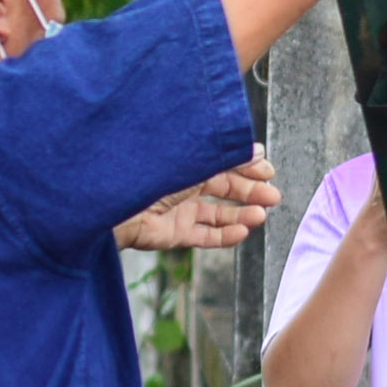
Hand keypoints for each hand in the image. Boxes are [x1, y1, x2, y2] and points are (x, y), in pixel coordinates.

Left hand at [118, 152, 281, 251]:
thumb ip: (226, 158)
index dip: (248, 167)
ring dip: (242, 215)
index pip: (223, 164)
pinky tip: (243, 231)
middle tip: (273, 196)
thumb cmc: (149, 172)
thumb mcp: (193, 160)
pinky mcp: (174, 233)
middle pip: (224, 189)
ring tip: (261, 215)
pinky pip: (205, 236)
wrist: (113, 203)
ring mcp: (178, 210)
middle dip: (251, 191)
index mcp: (185, 161)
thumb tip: (258, 151)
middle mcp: (182, 185)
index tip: (269, 171)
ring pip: (217, 214)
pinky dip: (226, 235)